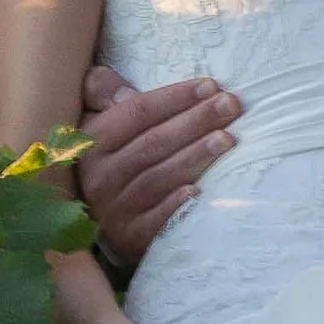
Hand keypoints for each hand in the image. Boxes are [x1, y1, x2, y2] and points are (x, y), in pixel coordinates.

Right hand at [78, 61, 239, 260]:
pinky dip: (176, 205)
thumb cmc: (112, 162)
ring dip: (195, 156)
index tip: (211, 85)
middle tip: (232, 105)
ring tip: (227, 139)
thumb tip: (121, 87)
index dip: (176, 97)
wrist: (100, 223)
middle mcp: (99, 177)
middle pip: (154, 142)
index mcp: (91, 143)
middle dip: (196, 120)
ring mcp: (114, 210)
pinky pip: (155, 220)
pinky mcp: (130, 238)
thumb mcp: (99, 127)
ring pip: (158, 177)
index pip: (137, 112)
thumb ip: (104, 97)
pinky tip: (198, 191)